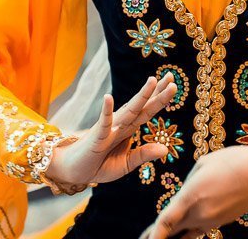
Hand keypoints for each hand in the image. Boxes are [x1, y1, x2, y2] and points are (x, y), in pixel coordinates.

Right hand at [45, 74, 176, 189]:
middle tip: (171, 77)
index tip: (173, 84)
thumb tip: (165, 149)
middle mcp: (120, 124)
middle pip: (142, 106)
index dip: (160, 98)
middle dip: (156, 92)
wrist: (74, 170)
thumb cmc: (99, 165)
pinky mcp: (96, 137)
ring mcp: (108, 129)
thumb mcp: (127, 164)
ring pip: (128, 110)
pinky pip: (102, 124)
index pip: (147, 111)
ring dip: (141, 96)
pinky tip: (108, 98)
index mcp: (128, 129)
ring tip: (152, 81)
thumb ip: (144, 155)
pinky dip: (106, 111)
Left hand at [140, 138, 247, 238]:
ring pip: (187, 233)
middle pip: (173, 232)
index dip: (152, 234)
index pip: (165, 222)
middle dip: (157, 237)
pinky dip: (188, 232)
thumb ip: (188, 185)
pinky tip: (182, 232)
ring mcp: (213, 220)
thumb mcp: (202, 165)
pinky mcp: (223, 221)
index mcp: (191, 196)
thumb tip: (184, 198)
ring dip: (173, 236)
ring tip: (159, 238)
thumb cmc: (231, 161)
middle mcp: (201, 213)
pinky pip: (200, 229)